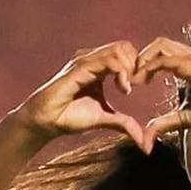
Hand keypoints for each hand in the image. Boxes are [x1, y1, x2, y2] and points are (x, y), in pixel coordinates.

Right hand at [12, 41, 148, 149]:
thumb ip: (124, 124)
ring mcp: (85, 61)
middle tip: (137, 85)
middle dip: (136, 64)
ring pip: (118, 50)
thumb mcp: (104, 119)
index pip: (125, 52)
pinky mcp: (79, 68)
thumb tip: (144, 143)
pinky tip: (123, 89)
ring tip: (127, 88)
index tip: (141, 85)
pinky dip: (121, 72)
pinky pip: (107, 61)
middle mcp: (92, 60)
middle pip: (124, 46)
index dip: (137, 66)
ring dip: (130, 68)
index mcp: (99, 67)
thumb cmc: (70, 117)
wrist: (46, 121)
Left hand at [132, 37, 190, 147]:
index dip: (147, 63)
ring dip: (143, 60)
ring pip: (161, 46)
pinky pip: (166, 60)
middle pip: (160, 44)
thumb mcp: (184, 118)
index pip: (164, 52)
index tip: (136, 81)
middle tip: (131, 76)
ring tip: (134, 78)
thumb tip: (147, 135)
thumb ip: (165, 122)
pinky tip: (142, 80)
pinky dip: (150, 67)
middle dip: (142, 57)